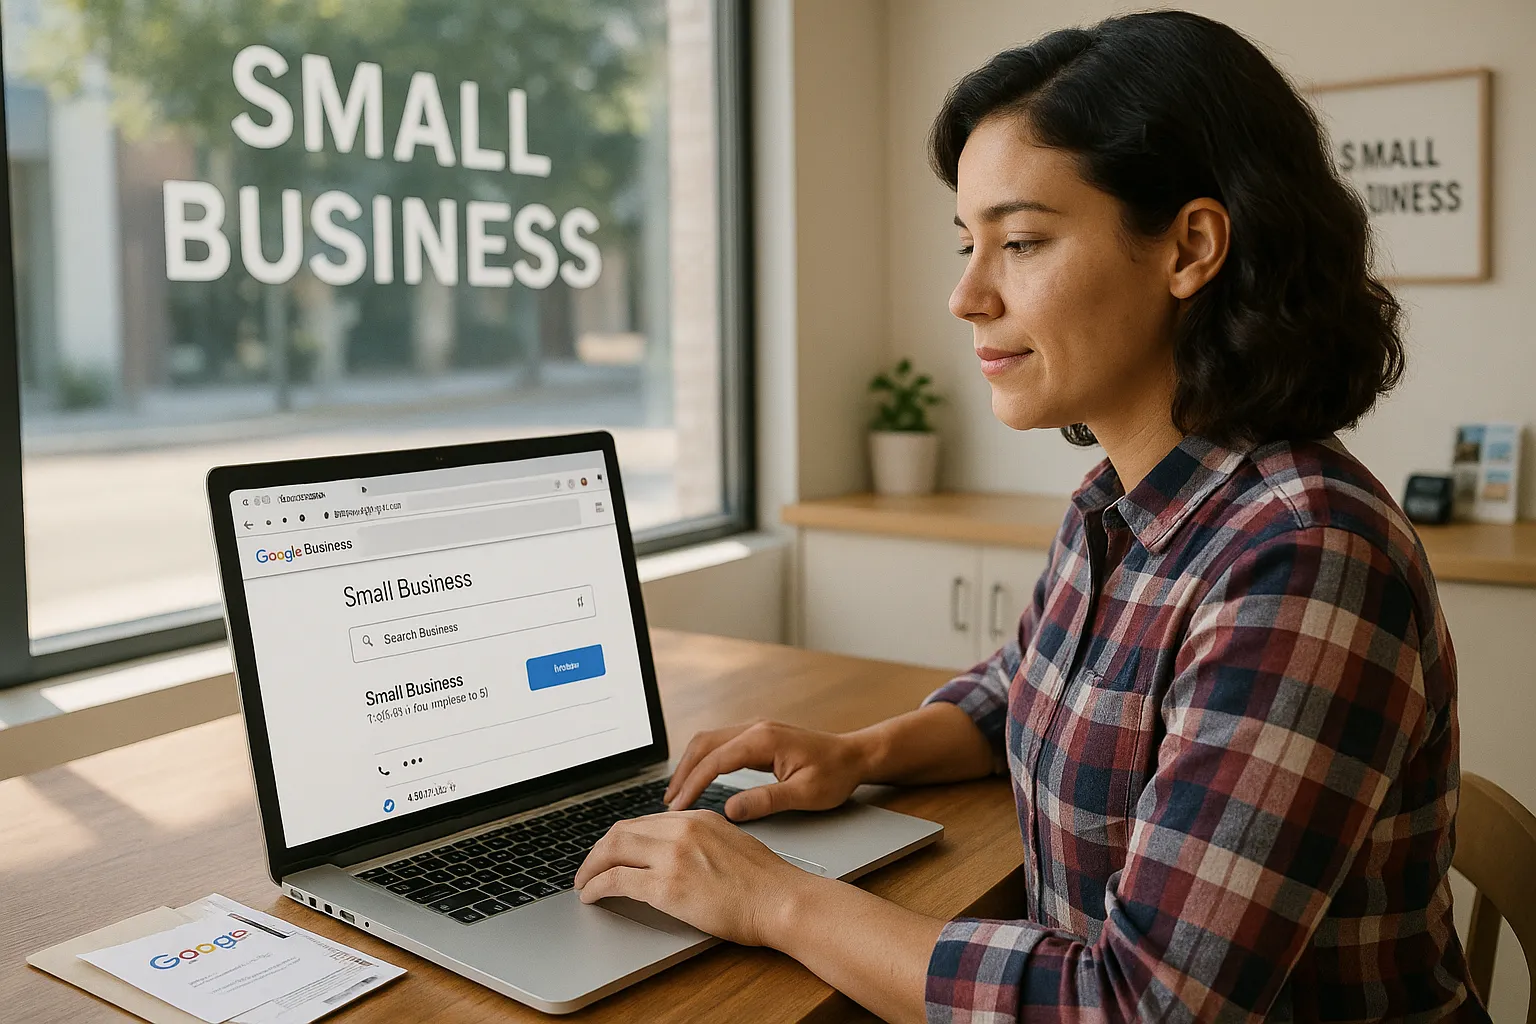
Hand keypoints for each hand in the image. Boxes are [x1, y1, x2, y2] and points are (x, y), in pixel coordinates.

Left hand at [574, 810, 814, 945]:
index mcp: (698, 818)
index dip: (622, 838)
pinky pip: (616, 880)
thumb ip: (702, 843)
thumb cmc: (767, 883)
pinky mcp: (667, 886)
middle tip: (589, 867)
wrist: (782, 900)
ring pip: (612, 850)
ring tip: (584, 883)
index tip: (613, 852)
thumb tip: (679, 856)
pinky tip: (592, 896)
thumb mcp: (732, 844)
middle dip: (599, 850)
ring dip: (591, 867)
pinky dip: (596, 887)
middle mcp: (682, 830)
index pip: (646, 821)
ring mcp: (673, 856)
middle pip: (622, 831)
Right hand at [664, 720, 869, 820]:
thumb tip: (729, 811)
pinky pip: (721, 744)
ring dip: (690, 765)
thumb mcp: (805, 795)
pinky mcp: (758, 736)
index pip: (716, 760)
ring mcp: (755, 729)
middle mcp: (755, 728)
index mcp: (764, 739)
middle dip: (683, 773)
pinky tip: (698, 779)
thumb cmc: (835, 775)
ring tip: (677, 794)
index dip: (693, 784)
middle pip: (704, 744)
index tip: (677, 807)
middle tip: (669, 803)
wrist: (855, 756)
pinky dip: (703, 761)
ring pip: (709, 741)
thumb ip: (766, 801)